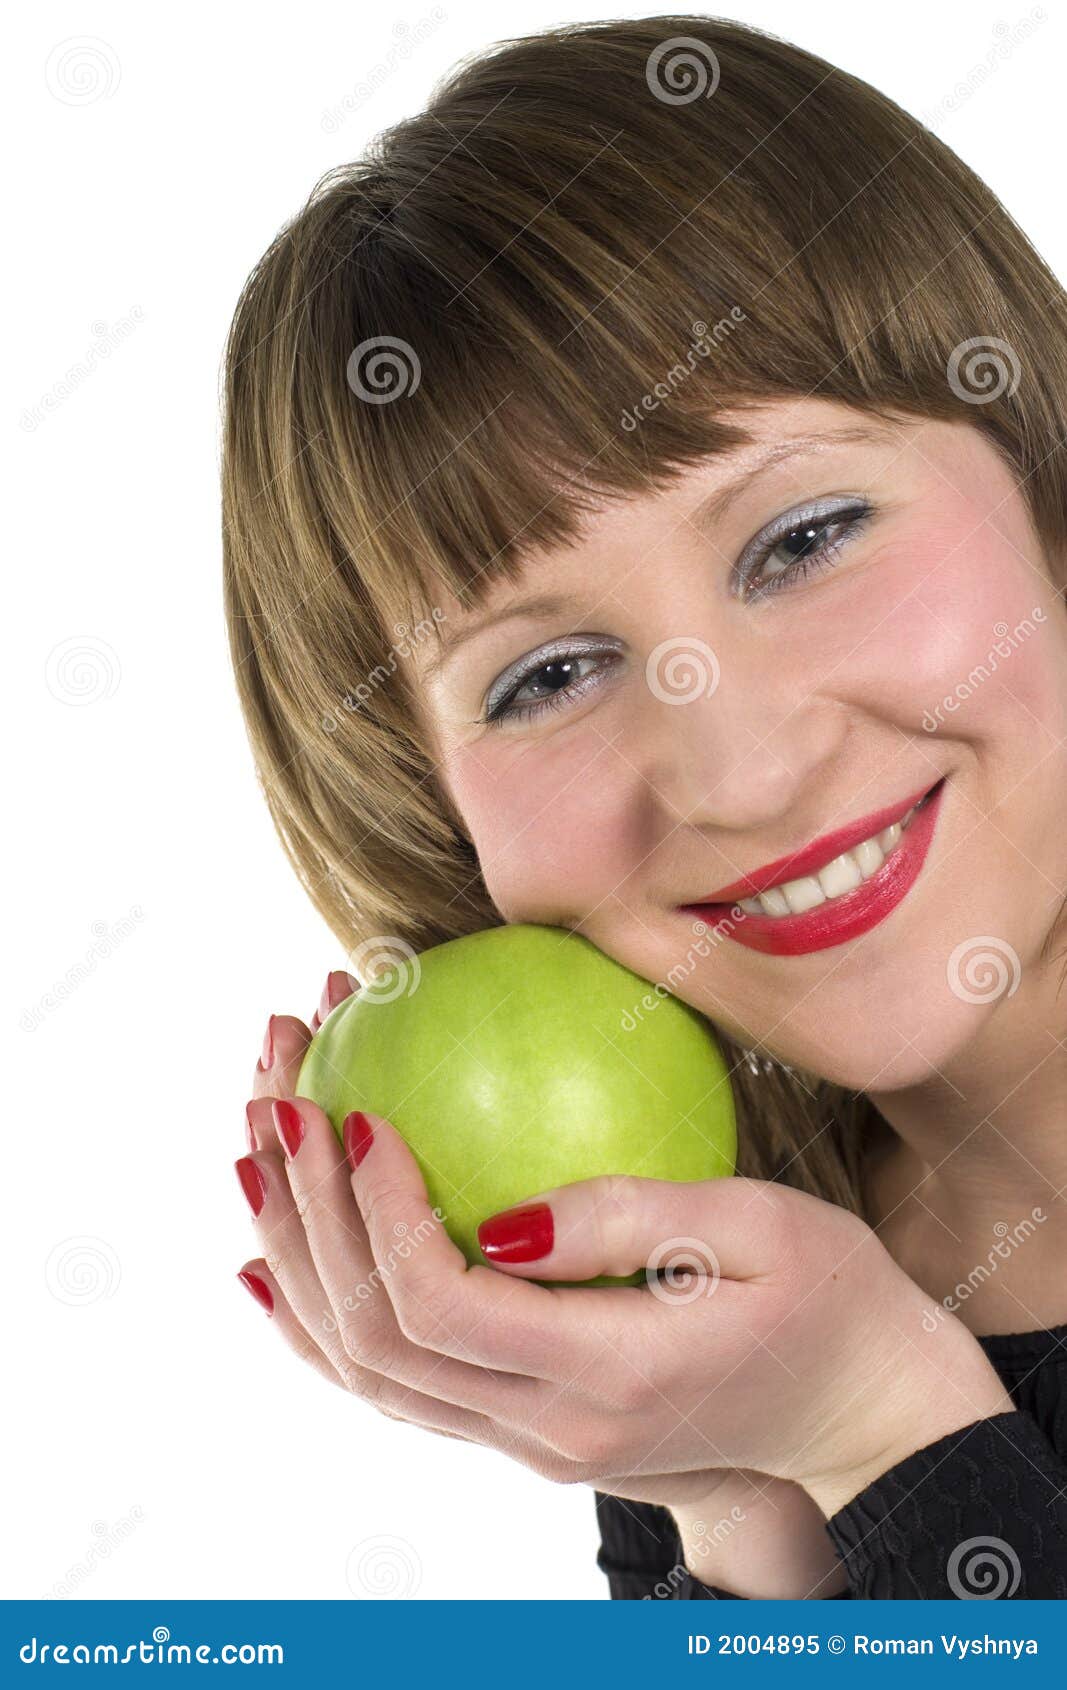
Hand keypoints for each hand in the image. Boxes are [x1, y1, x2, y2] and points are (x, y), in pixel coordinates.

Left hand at [234, 988, 1013, 1526]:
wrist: (858, 1417)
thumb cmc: (832, 1301)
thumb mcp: (765, 1231)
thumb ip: (634, 1218)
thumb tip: (502, 1216)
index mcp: (608, 1375)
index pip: (443, 1305)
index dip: (379, 1211)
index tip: (361, 1108)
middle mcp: (548, 1429)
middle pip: (375, 1338)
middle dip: (308, 1211)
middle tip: (285, 1091)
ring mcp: (528, 1442)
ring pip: (366, 1369)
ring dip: (298, 1257)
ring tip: (259, 1145)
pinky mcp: (523, 1428)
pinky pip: (394, 1385)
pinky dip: (318, 1324)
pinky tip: (270, 1262)